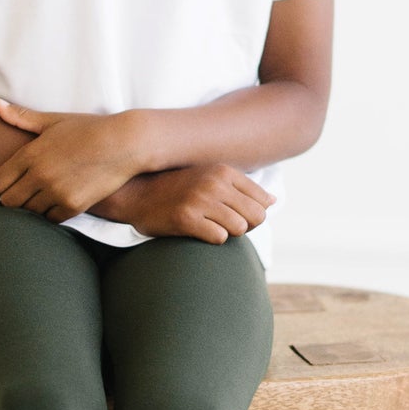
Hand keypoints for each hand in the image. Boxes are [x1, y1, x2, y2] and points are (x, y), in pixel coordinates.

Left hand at [0, 97, 146, 221]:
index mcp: (31, 154)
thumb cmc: (89, 129)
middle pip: (9, 202)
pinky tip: (59, 200)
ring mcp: (57, 192)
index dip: (1, 184)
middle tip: (25, 192)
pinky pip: (51, 219)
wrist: (125, 143)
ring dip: (34, 206)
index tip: (12, 182)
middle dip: (14, 198)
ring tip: (43, 195)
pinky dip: (52, 213)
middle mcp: (40, 175)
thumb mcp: (54, 120)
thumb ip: (22, 117)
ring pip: (29, 213)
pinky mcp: (74, 205)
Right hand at [103, 164, 275, 243]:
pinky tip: (197, 230)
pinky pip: (219, 238)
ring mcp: (200, 200)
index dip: (253, 213)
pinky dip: (212, 238)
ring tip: (209, 225)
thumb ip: (241, 186)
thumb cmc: (176, 187)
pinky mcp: (186, 219)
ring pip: (240, 228)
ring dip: (228, 232)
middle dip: (245, 226)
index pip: (263, 201)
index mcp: (224, 171)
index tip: (236, 214)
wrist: (136, 193)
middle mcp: (214, 183)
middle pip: (256, 217)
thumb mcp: (209, 176)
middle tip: (224, 223)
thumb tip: (273, 201)